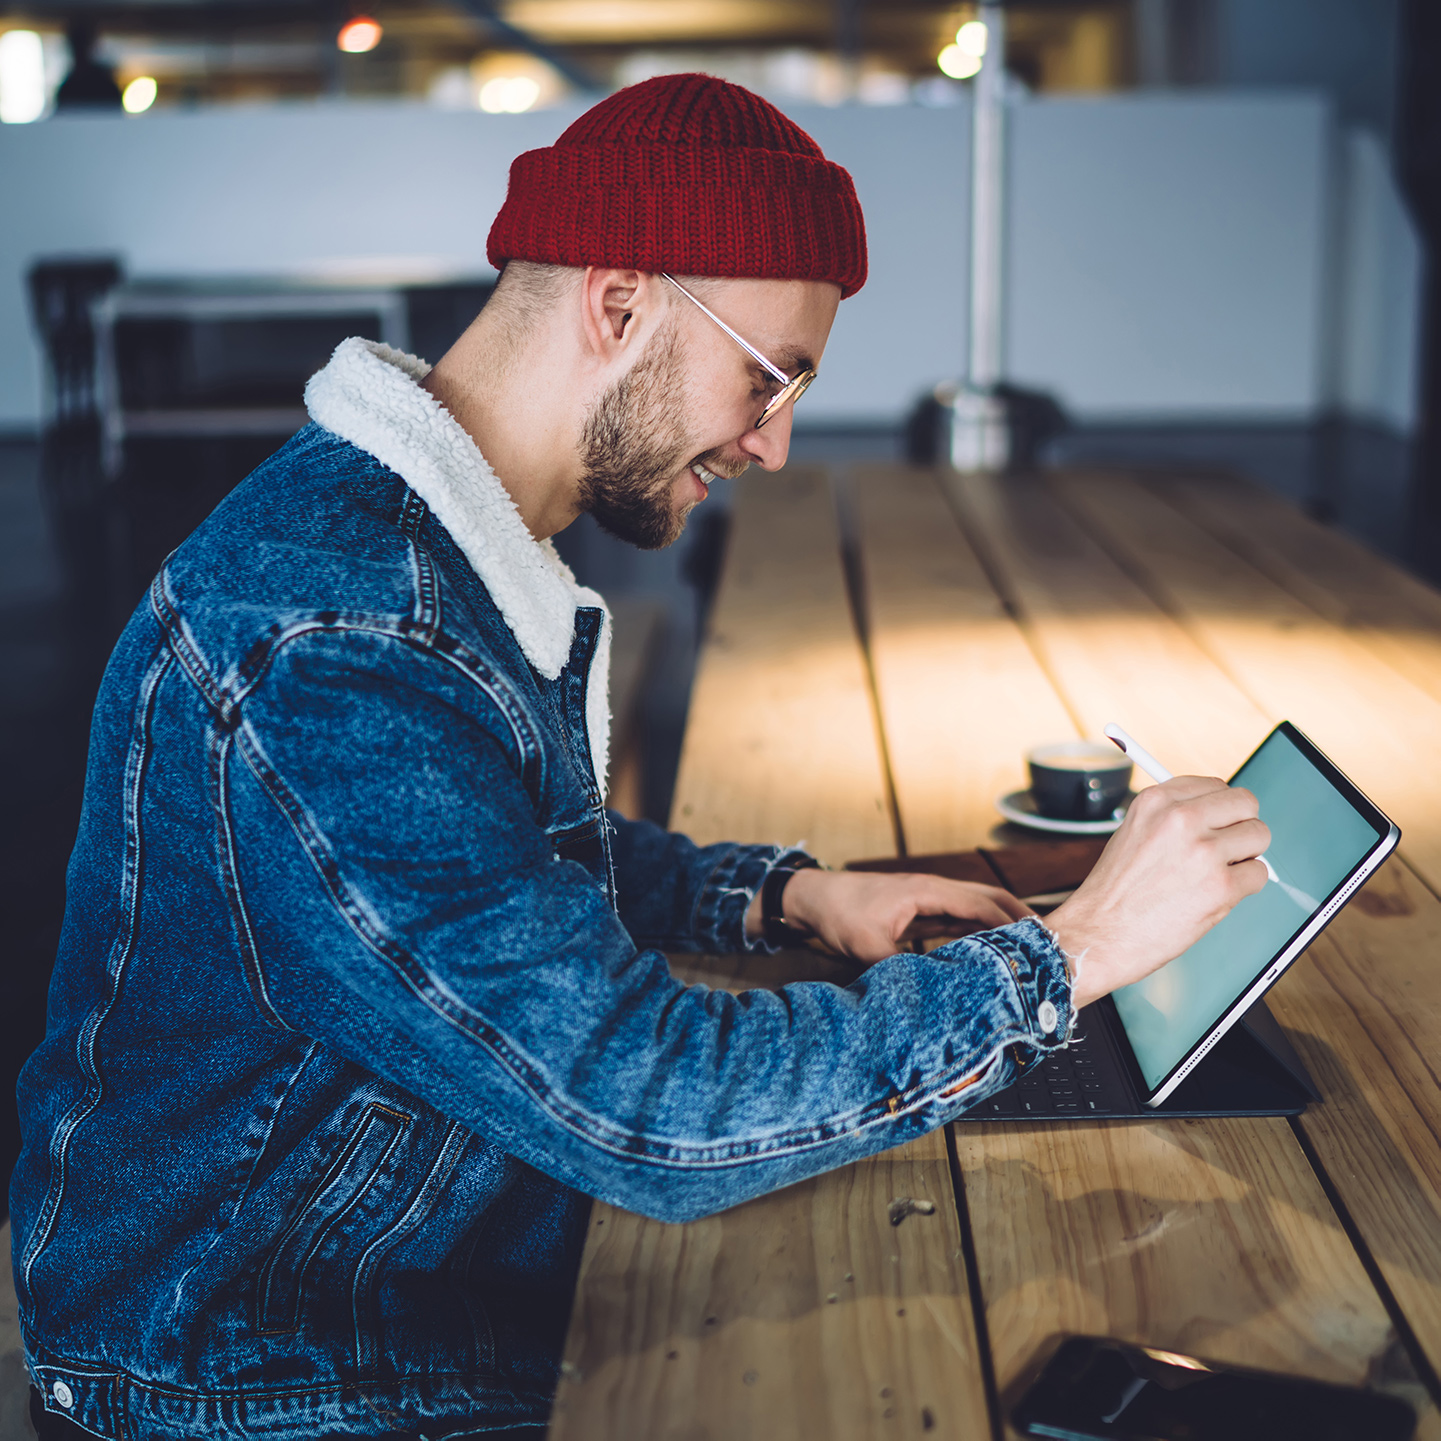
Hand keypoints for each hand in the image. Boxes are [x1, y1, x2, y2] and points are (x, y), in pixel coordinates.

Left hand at [747, 868, 1034, 963]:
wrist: (812, 899)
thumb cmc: (837, 913)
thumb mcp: (868, 947)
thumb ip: (901, 969)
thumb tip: (929, 996)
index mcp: (928, 891)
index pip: (984, 904)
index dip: (1015, 922)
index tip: (1041, 941)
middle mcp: (934, 891)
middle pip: (989, 901)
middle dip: (1020, 920)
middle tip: (1050, 945)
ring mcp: (929, 900)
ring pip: (977, 910)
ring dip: (1002, 927)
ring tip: (1029, 952)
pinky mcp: (921, 912)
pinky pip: (959, 920)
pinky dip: (979, 933)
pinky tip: (991, 953)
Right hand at [1047, 776, 1270, 1007]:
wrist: (1098, 934)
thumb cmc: (1114, 891)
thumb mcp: (1133, 833)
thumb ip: (1173, 817)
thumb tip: (1217, 816)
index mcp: (1156, 800)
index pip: (1216, 785)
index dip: (1220, 808)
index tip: (1217, 823)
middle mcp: (1181, 819)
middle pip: (1245, 804)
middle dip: (1241, 826)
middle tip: (1227, 847)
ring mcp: (1203, 851)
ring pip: (1259, 836)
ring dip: (1245, 856)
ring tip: (1216, 874)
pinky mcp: (1221, 886)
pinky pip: (1258, 874)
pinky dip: (1244, 886)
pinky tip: (1214, 895)